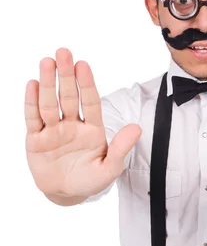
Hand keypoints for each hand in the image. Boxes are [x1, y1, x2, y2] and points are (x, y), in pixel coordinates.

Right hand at [25, 48, 141, 198]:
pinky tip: (32, 84)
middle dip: (65, 75)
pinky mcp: (36, 139)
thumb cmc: (91, 180)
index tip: (83, 65)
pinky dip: (31, 102)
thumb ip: (121, 149)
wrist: (67, 194)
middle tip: (63, 52)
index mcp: (92, 128)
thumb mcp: (110, 168)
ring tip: (47, 62)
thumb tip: (137, 128)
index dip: (86, 84)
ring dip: (48, 83)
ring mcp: (53, 130)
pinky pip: (33, 118)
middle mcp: (72, 124)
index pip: (90, 102)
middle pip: (68, 96)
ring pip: (49, 103)